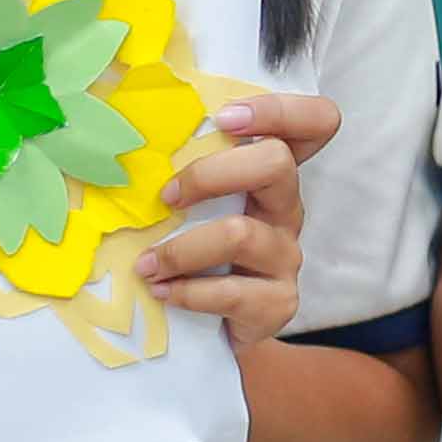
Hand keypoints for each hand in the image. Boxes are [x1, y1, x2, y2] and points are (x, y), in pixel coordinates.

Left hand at [139, 88, 328, 341]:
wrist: (220, 330)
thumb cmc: (199, 254)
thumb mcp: (197, 207)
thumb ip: (187, 174)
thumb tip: (127, 143)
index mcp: (272, 174)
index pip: (314, 123)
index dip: (279, 111)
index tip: (224, 119)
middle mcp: (287, 208)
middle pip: (276, 163)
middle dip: (212, 173)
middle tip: (167, 196)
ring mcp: (287, 255)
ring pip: (241, 233)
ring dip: (181, 249)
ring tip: (147, 265)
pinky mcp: (279, 302)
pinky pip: (231, 291)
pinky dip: (188, 291)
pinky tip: (163, 292)